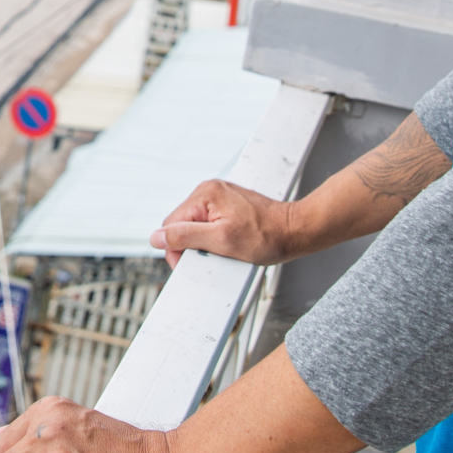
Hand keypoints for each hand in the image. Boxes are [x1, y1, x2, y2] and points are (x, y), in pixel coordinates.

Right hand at [149, 180, 289, 267]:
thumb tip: (156, 237)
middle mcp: (209, 190)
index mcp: (204, 194)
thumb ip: (185, 236)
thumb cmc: (265, 237)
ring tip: (226, 249)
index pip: (171, 225)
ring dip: (205, 242)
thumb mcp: (221, 242)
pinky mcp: (229, 203)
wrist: (295, 231)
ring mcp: (220, 195)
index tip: (194, 263)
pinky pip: (210, 222)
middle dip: (193, 245)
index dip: (177, 248)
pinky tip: (231, 243)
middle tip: (214, 257)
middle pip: (183, 224)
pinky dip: (216, 236)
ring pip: (196, 225)